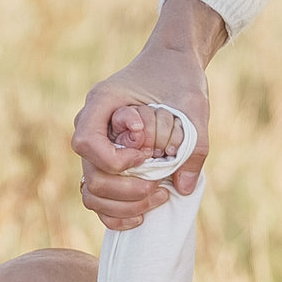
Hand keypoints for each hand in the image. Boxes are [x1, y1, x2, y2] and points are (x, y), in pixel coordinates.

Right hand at [72, 0, 225, 229]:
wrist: (171, 66)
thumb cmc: (179, 78)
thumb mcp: (193, 104)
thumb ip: (194, 143)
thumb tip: (183, 187)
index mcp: (101, 104)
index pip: (87, 143)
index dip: (115, 160)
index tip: (145, 157)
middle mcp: (92, 127)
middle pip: (91, 176)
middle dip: (126, 192)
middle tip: (161, 189)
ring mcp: (97, 149)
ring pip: (91, 193)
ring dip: (122, 206)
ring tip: (158, 199)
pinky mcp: (106, 165)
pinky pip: (98, 199)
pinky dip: (115, 213)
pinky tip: (141, 216)